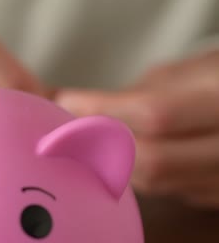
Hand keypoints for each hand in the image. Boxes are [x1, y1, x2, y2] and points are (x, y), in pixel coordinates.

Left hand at [54, 51, 218, 207]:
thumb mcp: (174, 77)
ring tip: (83, 140)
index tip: (67, 101)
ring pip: (154, 181)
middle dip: (100, 144)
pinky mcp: (212, 194)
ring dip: (109, 162)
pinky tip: (111, 158)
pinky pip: (162, 191)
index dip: (104, 110)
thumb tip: (68, 104)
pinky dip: (130, 174)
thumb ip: (129, 96)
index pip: (155, 114)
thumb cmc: (206, 82)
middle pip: (152, 160)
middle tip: (67, 128)